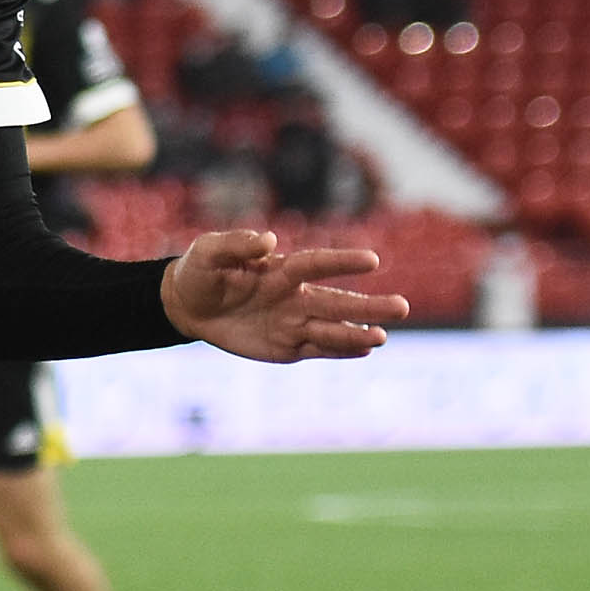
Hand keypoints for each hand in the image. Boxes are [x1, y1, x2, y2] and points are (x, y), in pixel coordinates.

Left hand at [161, 229, 408, 361]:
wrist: (187, 306)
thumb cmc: (201, 272)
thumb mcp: (208, 252)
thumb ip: (235, 244)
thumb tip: (268, 240)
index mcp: (281, 270)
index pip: (316, 264)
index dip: (341, 262)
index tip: (372, 260)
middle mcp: (295, 296)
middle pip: (336, 301)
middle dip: (368, 306)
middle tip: (402, 307)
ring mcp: (293, 322)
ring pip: (332, 328)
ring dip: (357, 333)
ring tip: (382, 336)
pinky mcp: (286, 346)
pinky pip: (317, 349)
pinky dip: (340, 350)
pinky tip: (364, 350)